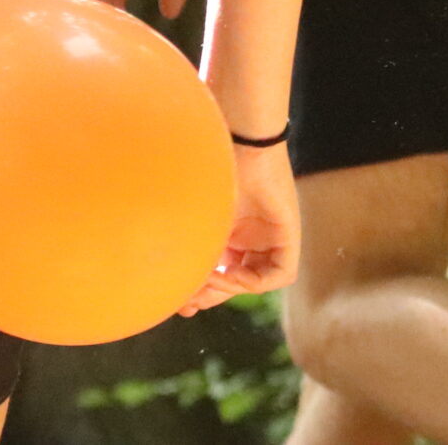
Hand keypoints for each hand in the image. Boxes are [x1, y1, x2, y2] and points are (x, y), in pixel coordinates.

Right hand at [179, 143, 300, 311]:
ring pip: (256, 278)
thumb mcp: (192, 214)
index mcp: (229, 226)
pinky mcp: (288, 235)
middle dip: (212, 294)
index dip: (202, 287)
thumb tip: (159, 274)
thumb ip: (183, 241)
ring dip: (231, 289)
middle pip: (236, 278)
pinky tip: (230, 274)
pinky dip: (255, 281)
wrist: (236, 141)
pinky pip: (280, 273)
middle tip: (188, 305)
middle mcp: (250, 233)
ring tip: (206, 285)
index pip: (219, 267)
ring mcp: (270, 235)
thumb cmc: (206, 166)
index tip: (181, 302)